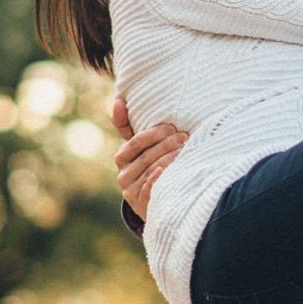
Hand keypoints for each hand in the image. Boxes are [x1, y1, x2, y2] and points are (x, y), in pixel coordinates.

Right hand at [111, 95, 185, 217]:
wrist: (151, 199)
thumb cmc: (147, 164)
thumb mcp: (138, 147)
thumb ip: (127, 125)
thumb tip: (118, 100)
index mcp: (122, 156)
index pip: (135, 142)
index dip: (152, 134)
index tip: (170, 127)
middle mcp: (123, 173)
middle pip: (145, 156)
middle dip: (166, 145)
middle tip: (184, 137)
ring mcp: (129, 189)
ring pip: (149, 171)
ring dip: (167, 160)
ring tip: (183, 152)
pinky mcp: (138, 203)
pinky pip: (148, 190)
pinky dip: (157, 180)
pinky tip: (166, 174)